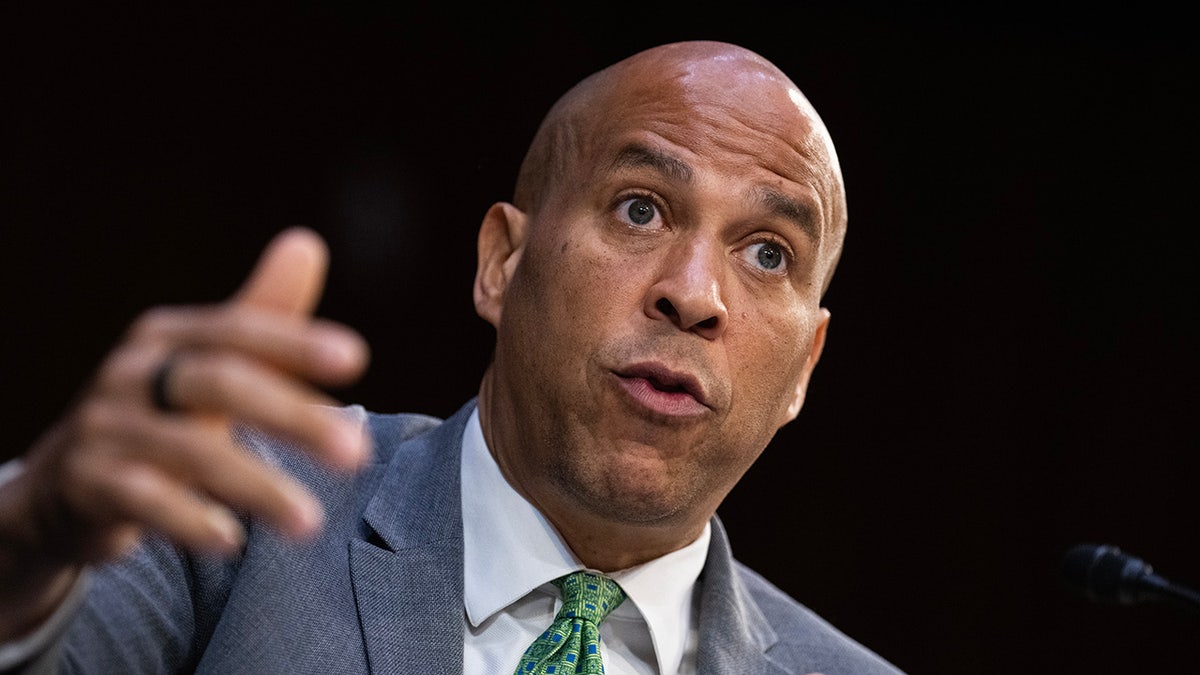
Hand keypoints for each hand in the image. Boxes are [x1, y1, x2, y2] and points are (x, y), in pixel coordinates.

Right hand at [0, 227, 368, 636]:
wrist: (66, 482)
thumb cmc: (160, 412)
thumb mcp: (209, 362)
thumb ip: (263, 315)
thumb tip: (308, 242)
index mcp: (168, 336)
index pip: (238, 330)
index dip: (294, 342)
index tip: (355, 359)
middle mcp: (132, 372)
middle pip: (219, 384)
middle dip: (293, 418)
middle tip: (359, 454)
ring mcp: (104, 427)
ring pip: (187, 451)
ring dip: (256, 487)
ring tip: (310, 521)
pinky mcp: (85, 483)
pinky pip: (140, 499)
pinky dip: (187, 520)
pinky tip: (232, 540)